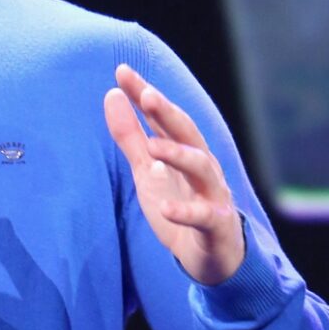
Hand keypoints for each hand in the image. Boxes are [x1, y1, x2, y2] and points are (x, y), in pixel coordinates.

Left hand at [104, 63, 243, 285]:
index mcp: (185, 150)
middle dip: (169, 113)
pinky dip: (186, 211)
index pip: (164, 117)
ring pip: (201, 168)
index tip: (122, 71)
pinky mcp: (216, 225)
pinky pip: (203, 216)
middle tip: (147, 95)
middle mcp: (203, 166)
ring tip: (153, 147)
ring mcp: (213, 194)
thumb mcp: (148, 171)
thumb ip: (131, 136)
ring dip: (178, 155)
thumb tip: (111, 95)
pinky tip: (167, 208)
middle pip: (188, 133)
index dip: (145, 93)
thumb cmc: (179, 208)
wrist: (210, 258)